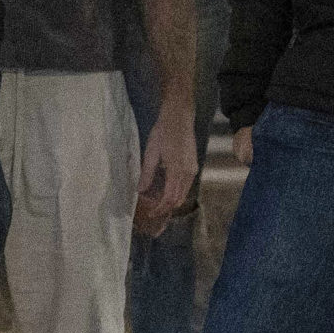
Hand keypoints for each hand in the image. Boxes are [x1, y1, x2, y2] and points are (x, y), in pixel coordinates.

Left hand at [136, 97, 198, 236]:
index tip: (151, 214)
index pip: (169, 198)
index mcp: (177, 170)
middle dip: (167, 208)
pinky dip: (177, 192)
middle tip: (154, 212)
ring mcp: (193, 169)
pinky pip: (186, 185)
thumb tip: (140, 190)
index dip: (160, 209)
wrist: (179, 118)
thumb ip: (147, 173)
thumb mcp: (151, 152)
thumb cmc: (163, 132)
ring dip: (172, 201)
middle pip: (178, 199)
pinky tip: (167, 191)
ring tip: (159, 204)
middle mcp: (188, 172)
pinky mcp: (193, 166)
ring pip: (184, 193)